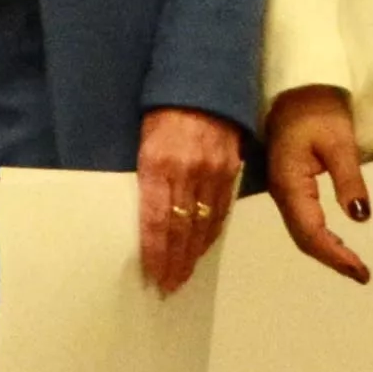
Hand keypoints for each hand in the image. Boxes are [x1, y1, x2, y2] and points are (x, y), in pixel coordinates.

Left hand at [130, 105, 245, 296]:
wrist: (203, 83)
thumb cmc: (161, 112)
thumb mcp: (141, 140)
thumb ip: (145, 178)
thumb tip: (141, 216)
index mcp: (158, 164)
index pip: (155, 222)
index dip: (155, 254)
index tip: (152, 277)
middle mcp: (187, 172)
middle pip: (180, 230)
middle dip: (174, 262)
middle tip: (168, 288)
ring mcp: (213, 173)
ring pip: (203, 225)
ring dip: (192, 255)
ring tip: (183, 277)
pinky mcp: (231, 170)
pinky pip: (221, 210)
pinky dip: (211, 234)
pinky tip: (202, 249)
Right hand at [260, 88, 372, 284]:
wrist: (296, 85)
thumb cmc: (318, 108)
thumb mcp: (339, 141)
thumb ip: (349, 179)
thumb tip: (360, 218)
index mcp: (290, 184)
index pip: (311, 232)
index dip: (335, 256)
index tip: (361, 271)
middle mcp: (282, 192)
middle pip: (303, 238)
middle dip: (332, 259)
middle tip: (362, 274)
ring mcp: (283, 189)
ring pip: (301, 231)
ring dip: (326, 250)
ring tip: (352, 264)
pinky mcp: (289, 184)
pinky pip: (301, 219)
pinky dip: (319, 236)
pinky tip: (336, 240)